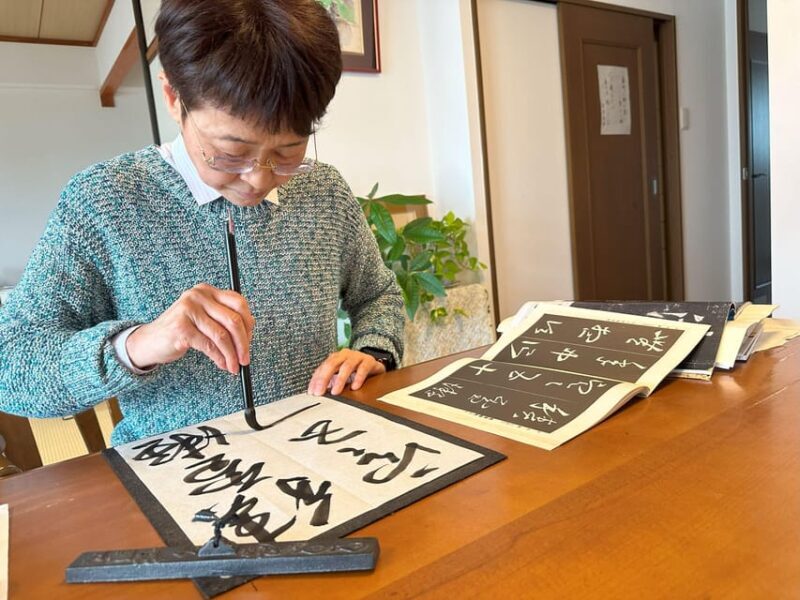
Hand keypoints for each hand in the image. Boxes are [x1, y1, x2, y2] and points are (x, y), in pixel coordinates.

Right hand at [126, 283, 254, 373]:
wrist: (150, 341)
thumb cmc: (182, 330)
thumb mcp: (204, 318)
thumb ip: (224, 320)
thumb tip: (249, 333)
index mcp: (207, 291)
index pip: (239, 303)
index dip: (248, 325)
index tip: (249, 341)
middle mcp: (198, 296)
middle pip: (233, 320)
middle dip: (243, 343)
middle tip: (245, 359)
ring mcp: (188, 310)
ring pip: (222, 336)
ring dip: (231, 355)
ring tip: (233, 366)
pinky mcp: (181, 328)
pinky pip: (209, 346)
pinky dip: (219, 358)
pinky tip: (222, 364)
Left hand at [307, 349, 385, 395]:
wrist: (374, 365)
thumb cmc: (355, 372)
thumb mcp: (340, 377)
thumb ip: (330, 383)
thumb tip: (318, 394)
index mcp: (335, 358)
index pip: (322, 368)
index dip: (316, 380)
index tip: (312, 392)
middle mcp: (344, 355)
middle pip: (331, 364)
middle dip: (324, 379)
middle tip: (320, 392)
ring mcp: (357, 357)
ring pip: (346, 366)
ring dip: (340, 380)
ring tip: (335, 392)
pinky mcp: (369, 361)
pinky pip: (363, 368)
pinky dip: (358, 378)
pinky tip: (354, 387)